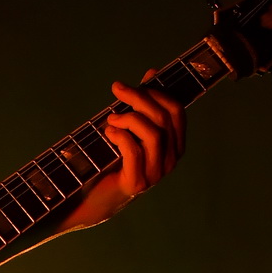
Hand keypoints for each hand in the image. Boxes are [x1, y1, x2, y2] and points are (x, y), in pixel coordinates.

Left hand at [59, 72, 185, 230]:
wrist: (95, 198)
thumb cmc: (114, 159)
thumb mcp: (131, 128)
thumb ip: (143, 105)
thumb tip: (152, 74)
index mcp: (174, 144)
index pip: (176, 110)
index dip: (156, 91)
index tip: (136, 82)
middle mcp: (170, 160)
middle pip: (163, 118)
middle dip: (139, 98)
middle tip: (117, 89)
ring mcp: (156, 173)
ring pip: (153, 133)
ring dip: (129, 118)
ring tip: (110, 118)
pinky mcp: (137, 183)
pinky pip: (134, 151)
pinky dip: (120, 136)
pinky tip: (108, 132)